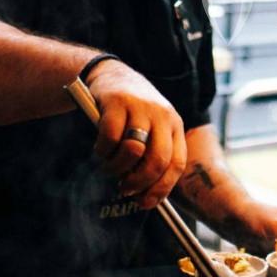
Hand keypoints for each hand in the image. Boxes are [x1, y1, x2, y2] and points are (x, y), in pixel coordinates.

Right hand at [86, 59, 186, 206]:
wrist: (112, 74)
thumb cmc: (132, 111)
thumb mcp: (150, 128)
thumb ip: (151, 154)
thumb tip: (144, 196)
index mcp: (174, 125)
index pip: (176, 163)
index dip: (161, 188)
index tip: (145, 202)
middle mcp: (162, 115)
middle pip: (157, 160)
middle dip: (139, 182)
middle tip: (125, 189)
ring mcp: (140, 107)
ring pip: (134, 151)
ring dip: (118, 168)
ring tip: (109, 168)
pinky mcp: (117, 102)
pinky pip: (110, 138)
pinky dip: (103, 151)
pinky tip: (100, 151)